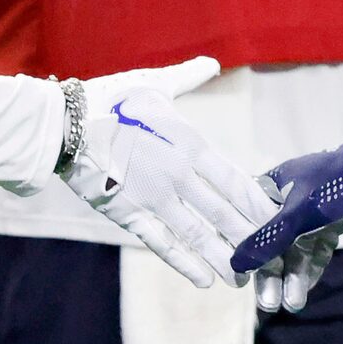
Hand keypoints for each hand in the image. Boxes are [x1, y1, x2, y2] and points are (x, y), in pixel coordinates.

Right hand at [62, 58, 278, 289]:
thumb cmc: (108, 99)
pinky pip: (163, 243)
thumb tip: (210, 63)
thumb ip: (187, 78)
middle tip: (272, 259)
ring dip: (223, 259)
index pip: (235, 180)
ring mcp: (154, 198)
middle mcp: (178, 174)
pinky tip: (204, 281)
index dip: (259, 204)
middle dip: (250, 238)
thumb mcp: (153, 85)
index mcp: (189, 143)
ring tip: (244, 280)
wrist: (61, 125)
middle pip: (224, 213)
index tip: (281, 220)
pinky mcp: (129, 214)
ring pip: (198, 235)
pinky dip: (185, 263)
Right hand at [231, 134, 342, 310]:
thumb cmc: (340, 186)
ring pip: (295, 248)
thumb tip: (235, 264)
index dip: (240, 251)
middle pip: (271, 242)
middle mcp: (287, 198)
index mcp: (272, 187)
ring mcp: (311, 210)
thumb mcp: (301, 215)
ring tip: (293, 305)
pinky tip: (306, 289)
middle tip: (269, 305)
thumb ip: (269, 239)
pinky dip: (311, 267)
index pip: (245, 222)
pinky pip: (315, 248)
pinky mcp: (333, 220)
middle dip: (271, 274)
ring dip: (293, 276)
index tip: (236, 280)